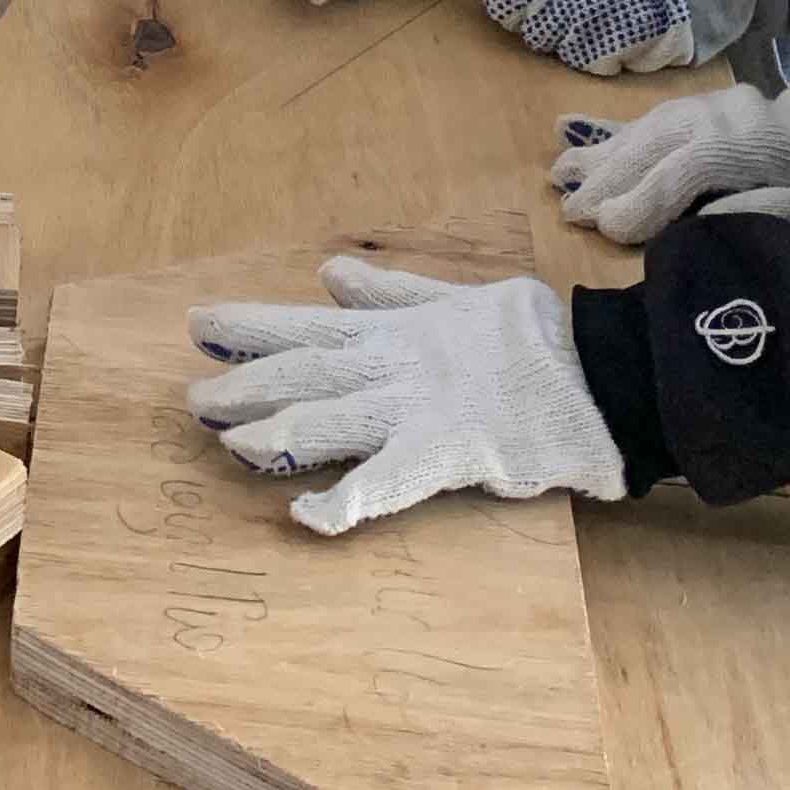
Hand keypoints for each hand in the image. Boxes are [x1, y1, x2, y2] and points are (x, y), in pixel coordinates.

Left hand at [186, 257, 627, 535]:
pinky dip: (345, 501)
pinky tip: (306, 516)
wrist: (599, 375)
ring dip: (274, 432)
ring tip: (228, 443)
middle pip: (303, 373)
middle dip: (245, 385)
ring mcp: (416, 411)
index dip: (251, 326)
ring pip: (329, 419)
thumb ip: (390, 293)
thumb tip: (329, 273)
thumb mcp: (453, 300)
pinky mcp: (446, 454)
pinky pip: (386, 482)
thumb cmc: (532, 340)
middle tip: (190, 400)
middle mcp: (393, 368)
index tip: (198, 324)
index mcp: (395, 333)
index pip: (307, 326)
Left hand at [446, 0, 694, 75]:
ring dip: (568, 38)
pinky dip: (597, 53)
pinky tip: (613, 31)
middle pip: (523, 27)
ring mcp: (589, 14)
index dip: (512, 0)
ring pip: (551, 47)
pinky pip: (585, 62)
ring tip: (595, 15)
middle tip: (571, 1)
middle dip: (540, 20)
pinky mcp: (615, 43)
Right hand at [551, 85, 789, 245]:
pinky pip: (657, 117)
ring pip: (652, 125)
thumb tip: (707, 219)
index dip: (648, 196)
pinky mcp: (712, 107)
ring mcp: (722, 103)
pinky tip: (575, 135)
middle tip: (572, 212)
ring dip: (606, 153)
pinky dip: (616, 132)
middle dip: (614, 176)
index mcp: (767, 137)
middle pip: (663, 139)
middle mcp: (738, 110)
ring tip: (562, 179)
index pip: (693, 163)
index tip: (610, 230)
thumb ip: (778, 211)